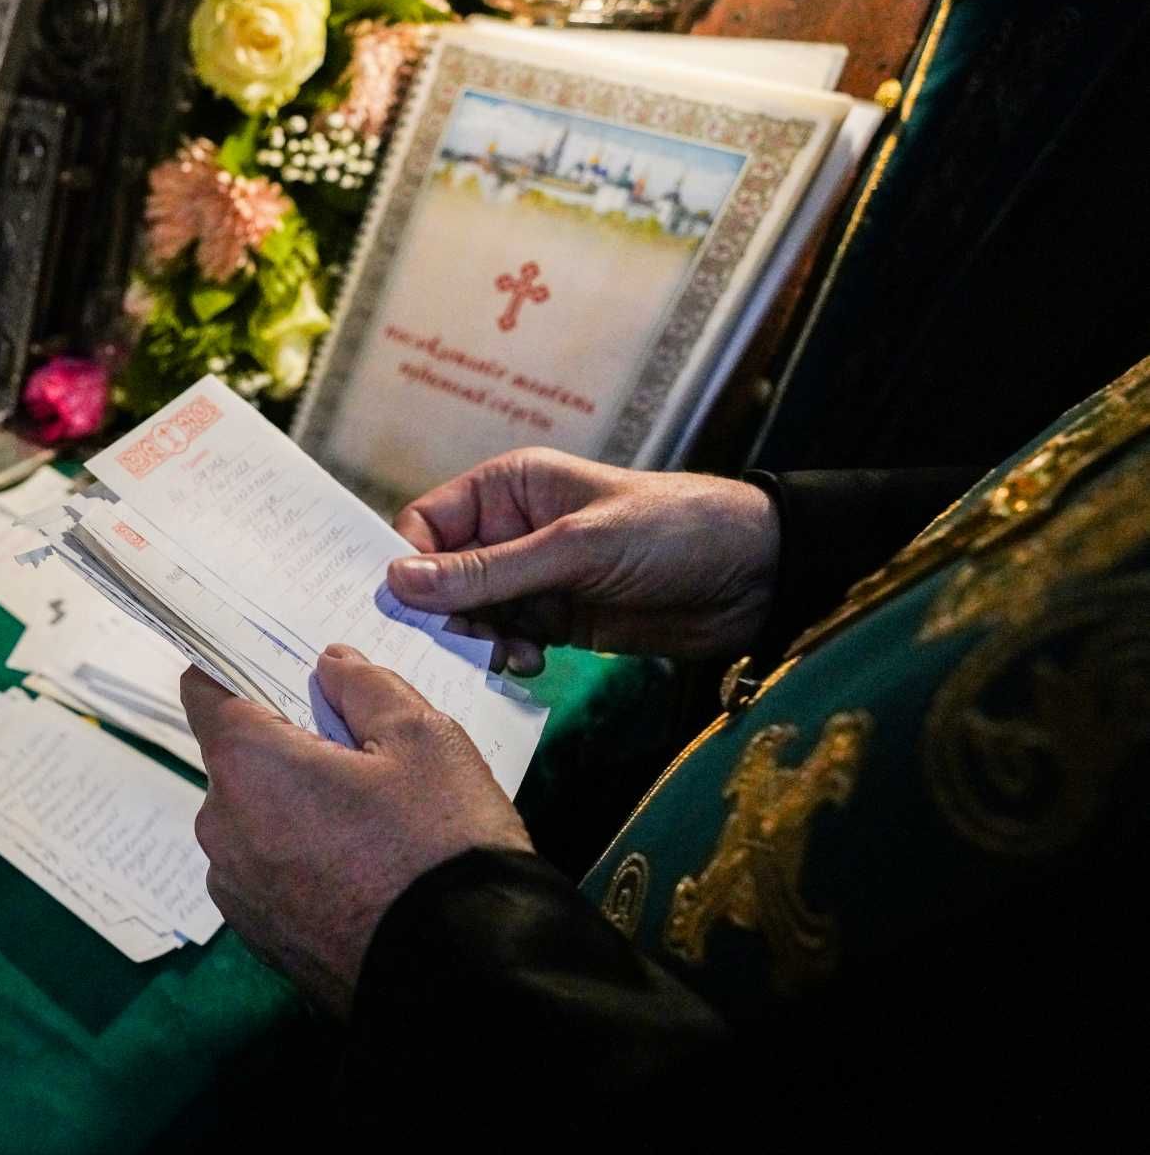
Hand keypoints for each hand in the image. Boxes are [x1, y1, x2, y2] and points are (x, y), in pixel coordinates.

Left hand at [182, 650, 528, 1012]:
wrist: (465, 979)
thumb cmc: (442, 847)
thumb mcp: (424, 739)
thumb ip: (366, 688)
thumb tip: (330, 667)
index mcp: (247, 766)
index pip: (205, 692)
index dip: (237, 672)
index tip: (275, 669)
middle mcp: (221, 827)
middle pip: (238, 760)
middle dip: (286, 748)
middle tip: (358, 754)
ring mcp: (236, 890)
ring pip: (254, 820)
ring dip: (294, 809)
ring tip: (370, 823)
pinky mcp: (259, 938)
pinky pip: (269, 873)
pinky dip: (301, 861)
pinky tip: (363, 872)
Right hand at [383, 448, 779, 675]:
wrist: (756, 575)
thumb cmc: (671, 530)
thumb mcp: (575, 547)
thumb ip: (488, 571)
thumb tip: (398, 581)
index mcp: (507, 489)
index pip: (425, 525)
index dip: (409, 565)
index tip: (402, 609)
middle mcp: (511, 531)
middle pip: (441, 578)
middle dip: (443, 614)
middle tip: (460, 643)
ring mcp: (532, 579)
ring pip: (469, 617)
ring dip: (478, 641)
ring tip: (510, 655)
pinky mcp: (555, 620)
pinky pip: (505, 641)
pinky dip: (506, 657)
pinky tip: (530, 664)